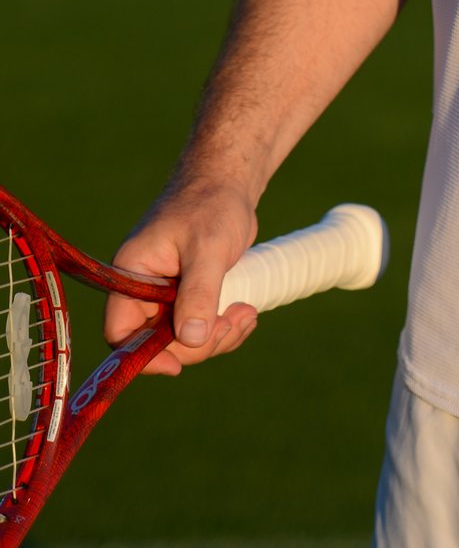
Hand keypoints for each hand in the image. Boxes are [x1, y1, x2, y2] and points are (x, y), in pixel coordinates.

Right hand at [104, 180, 260, 375]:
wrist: (229, 182)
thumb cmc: (212, 203)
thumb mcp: (207, 248)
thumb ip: (198, 293)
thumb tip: (192, 340)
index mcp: (131, 273)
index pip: (120, 331)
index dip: (142, 356)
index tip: (177, 366)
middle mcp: (143, 287)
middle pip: (157, 342)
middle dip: (197, 344)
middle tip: (232, 324)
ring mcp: (167, 292)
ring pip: (183, 339)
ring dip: (217, 337)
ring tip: (247, 314)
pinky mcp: (190, 293)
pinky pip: (201, 326)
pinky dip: (223, 328)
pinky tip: (247, 311)